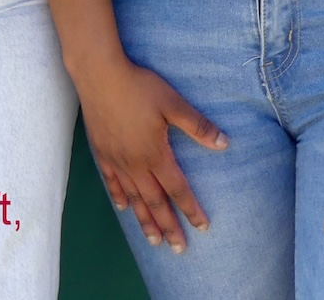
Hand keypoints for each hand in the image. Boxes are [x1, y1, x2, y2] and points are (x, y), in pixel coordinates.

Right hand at [78, 59, 227, 253]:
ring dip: (145, 221)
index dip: (191, 209)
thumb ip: (197, 125)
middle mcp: (135, 164)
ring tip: (154, 241)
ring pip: (133, 198)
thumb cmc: (139, 86)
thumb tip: (224, 144)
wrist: (99, 75)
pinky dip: (119, 196)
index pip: (177, 189)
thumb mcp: (172, 103)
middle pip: (155, 202)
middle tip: (179, 249)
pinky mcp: (101, 152)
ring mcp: (116, 160)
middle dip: (169, 227)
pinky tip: (123, 207)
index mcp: (155, 154)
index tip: (202, 227)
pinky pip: (111, 181)